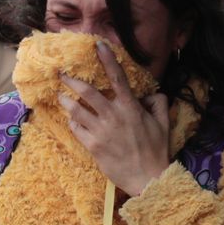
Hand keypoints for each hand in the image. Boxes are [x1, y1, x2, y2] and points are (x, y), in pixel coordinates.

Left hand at [60, 41, 171, 196]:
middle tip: (61, 73)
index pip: (118, 78)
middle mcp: (114, 116)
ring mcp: (101, 131)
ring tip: (60, 97)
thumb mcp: (163, 124)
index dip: (108, 59)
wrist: (148, 179)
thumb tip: (150, 93)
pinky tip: (72, 120)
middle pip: (87, 92)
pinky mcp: (93, 146)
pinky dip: (72, 122)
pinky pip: (76, 129)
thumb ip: (158, 103)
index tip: (98, 45)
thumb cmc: (156, 151)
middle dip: (72, 80)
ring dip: (66, 101)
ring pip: (76, 110)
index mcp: (131, 108)